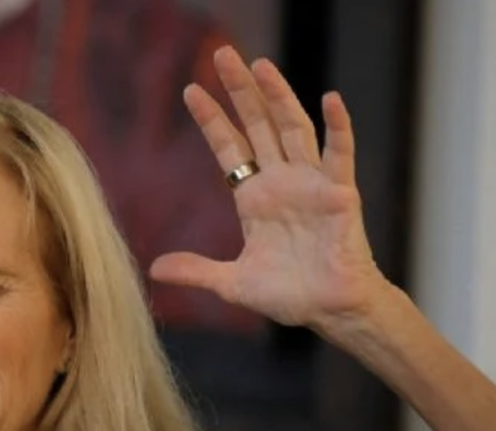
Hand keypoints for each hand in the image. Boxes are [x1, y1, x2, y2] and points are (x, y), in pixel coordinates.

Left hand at [149, 46, 388, 332]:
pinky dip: (338, 126)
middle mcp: (282, 182)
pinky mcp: (340, 193)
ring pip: (292, 129)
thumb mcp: (232, 284)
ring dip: (277, 96)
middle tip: (222, 54)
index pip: (229, 148)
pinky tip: (329, 98)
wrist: (329, 311)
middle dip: (240, 91)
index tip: (191, 91)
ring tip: (260, 65)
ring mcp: (311, 184)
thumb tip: (155, 269)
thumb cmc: (290, 295)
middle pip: (258, 125)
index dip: (211, 120)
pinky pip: (340, 154)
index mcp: (254, 198)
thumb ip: (198, 271)